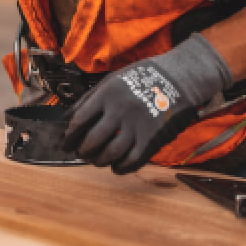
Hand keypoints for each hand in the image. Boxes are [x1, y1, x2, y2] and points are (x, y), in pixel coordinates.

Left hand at [62, 35, 233, 173]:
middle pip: (93, 140)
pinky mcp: (152, 137)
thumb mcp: (112, 79)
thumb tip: (67, 118)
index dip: (70, 136)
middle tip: (81, 154)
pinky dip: (121, 167)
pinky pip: (133, 160)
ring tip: (96, 160)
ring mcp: (137, 125)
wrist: (179, 78)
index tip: (66, 144)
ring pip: (111, 153)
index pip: (80, 120)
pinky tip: (116, 167)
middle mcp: (120, 110)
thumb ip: (90, 98)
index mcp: (107, 94)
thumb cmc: (142, 77)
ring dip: (99, 160)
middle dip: (83, 151)